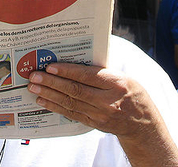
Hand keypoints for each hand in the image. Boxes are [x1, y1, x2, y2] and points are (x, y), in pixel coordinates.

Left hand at [28, 63, 177, 165]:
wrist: (143, 123)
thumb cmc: (131, 92)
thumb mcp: (122, 75)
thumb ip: (100, 69)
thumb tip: (75, 54)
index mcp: (115, 83)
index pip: (87, 76)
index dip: (67, 71)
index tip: (51, 66)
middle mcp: (107, 100)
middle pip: (75, 90)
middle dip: (52, 82)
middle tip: (34, 76)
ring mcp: (100, 114)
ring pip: (70, 103)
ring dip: (49, 94)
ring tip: (34, 87)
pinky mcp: (93, 123)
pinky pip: (71, 114)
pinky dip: (55, 106)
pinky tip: (43, 100)